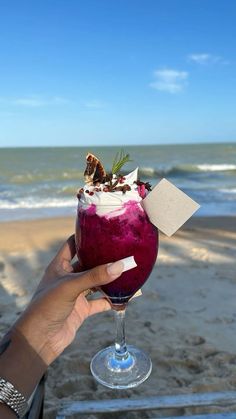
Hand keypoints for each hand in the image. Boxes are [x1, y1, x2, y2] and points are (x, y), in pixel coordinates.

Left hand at [14, 235, 123, 364]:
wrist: (39, 339)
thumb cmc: (46, 307)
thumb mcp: (70, 287)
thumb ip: (95, 276)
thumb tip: (120, 265)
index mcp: (59, 266)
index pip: (72, 245)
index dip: (84, 237)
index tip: (102, 230)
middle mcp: (67, 278)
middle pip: (88, 264)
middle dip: (103, 259)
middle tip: (122, 251)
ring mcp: (75, 294)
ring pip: (96, 283)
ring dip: (110, 280)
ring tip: (128, 272)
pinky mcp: (81, 310)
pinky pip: (99, 302)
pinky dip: (111, 300)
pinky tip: (124, 298)